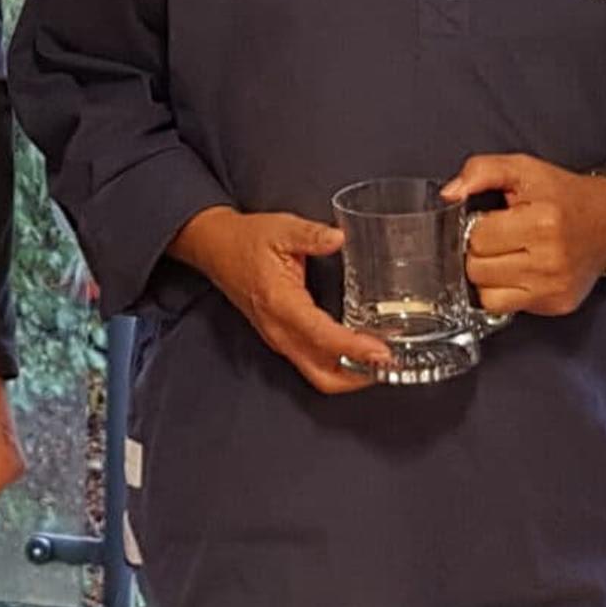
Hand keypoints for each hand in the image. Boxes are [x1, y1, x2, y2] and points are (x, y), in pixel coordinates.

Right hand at [171, 205, 393, 396]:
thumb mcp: (280, 228)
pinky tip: (359, 350)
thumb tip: (339, 237)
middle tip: (389, 363)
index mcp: (280, 303)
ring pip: (319, 374)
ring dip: (351, 374)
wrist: (215, 249)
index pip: (321, 336)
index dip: (354, 348)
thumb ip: (311, 235)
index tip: (382, 351)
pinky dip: (339, 364)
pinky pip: (312, 363)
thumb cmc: (246, 240)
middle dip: (358, 378)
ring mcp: (279, 338)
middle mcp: (279, 330)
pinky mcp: (281, 338)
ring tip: (381, 360)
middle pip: (322, 375)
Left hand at [446, 152, 605, 320]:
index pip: (478, 237)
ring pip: (486, 294)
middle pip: (478, 268)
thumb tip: (449, 194)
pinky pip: (505, 308)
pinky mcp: (557, 304)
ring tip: (506, 256)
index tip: (493, 220)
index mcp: (542, 222)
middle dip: (480, 252)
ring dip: (488, 275)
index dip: (478, 227)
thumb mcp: (524, 169)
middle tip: (499, 238)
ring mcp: (554, 287)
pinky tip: (518, 272)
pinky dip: (503, 292)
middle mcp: (550, 260)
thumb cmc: (564, 195)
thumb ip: (482, 171)